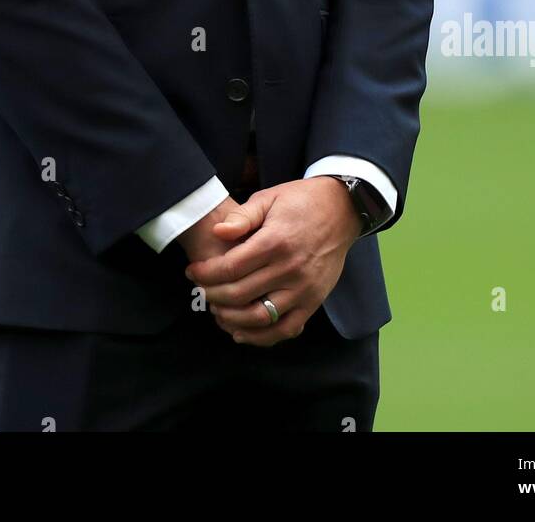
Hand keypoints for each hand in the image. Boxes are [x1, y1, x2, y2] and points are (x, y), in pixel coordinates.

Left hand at [184, 176, 361, 345]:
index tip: (192, 272)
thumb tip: (218, 231)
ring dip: (232, 319)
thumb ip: (243, 216)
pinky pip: (286, 330)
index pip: (231, 267)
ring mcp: (304, 289)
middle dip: (213, 295)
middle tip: (200, 290)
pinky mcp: (314, 302)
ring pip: (261, 317)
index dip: (206, 273)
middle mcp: (290, 269)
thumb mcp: (269, 198)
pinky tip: (241, 331)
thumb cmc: (300, 201)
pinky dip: (262, 337)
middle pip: (240, 294)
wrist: (342, 210)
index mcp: (275, 241)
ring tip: (216, 309)